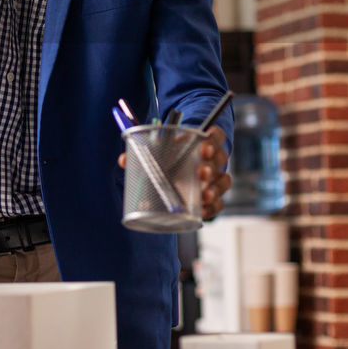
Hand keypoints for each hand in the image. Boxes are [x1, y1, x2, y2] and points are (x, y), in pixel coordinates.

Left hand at [115, 124, 231, 219]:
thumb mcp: (160, 150)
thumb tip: (123, 160)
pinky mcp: (213, 197)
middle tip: (201, 172)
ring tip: (205, 195)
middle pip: (220, 159)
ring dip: (215, 188)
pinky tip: (203, 212)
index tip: (203, 146)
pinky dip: (213, 208)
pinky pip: (219, 203)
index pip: (216, 136)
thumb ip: (144, 153)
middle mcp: (212, 159)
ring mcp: (215, 178)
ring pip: (223, 181)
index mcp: (202, 141)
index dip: (213, 139)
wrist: (178, 167)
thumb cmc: (171, 154)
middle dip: (211, 166)